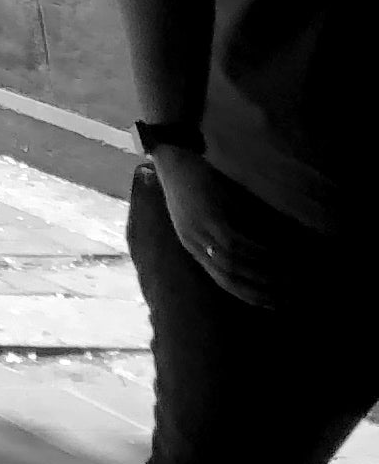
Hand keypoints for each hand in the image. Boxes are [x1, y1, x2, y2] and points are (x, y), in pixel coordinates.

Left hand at [152, 144, 282, 306]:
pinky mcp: (207, 216)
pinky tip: (276, 255)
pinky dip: (256, 251)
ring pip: (234, 265)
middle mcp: (194, 245)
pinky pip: (234, 242)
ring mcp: (199, 232)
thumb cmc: (194, 186)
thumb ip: (231, 233)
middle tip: (290, 299)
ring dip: (264, 274)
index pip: (224, 283)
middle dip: (260, 292)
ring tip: (290, 280)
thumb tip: (264, 249)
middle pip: (229, 280)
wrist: (172, 158)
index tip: (276, 305)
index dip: (250, 296)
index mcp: (194, 248)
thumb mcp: (210, 215)